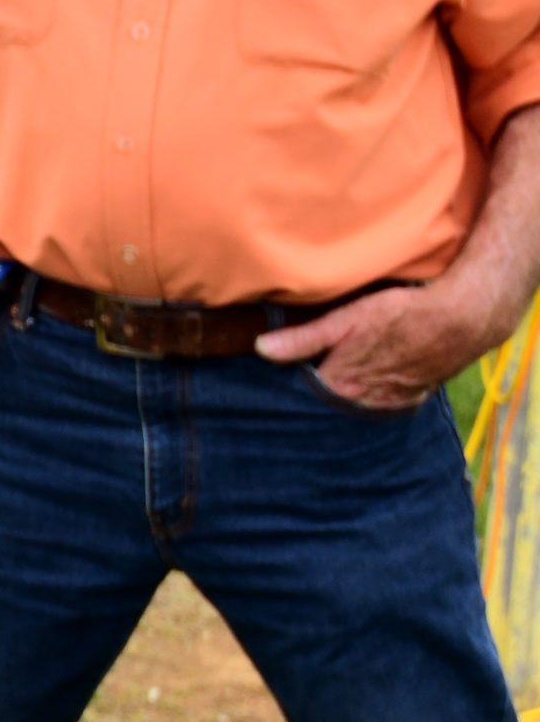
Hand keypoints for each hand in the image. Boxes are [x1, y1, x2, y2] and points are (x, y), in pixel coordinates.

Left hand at [257, 279, 519, 410]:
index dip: (288, 389)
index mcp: (341, 384)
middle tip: (300, 387)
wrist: (461, 320)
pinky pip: (382, 405)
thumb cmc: (400, 314)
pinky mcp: (410, 398)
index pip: (303, 396)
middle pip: (328, 406)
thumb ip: (304, 339)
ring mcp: (389, 401)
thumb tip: (260, 349)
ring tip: (330, 389)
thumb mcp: (346, 321)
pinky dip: (371, 400)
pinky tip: (363, 390)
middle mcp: (363, 401)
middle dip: (313, 401)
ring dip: (343, 402)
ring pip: (355, 408)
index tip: (272, 387)